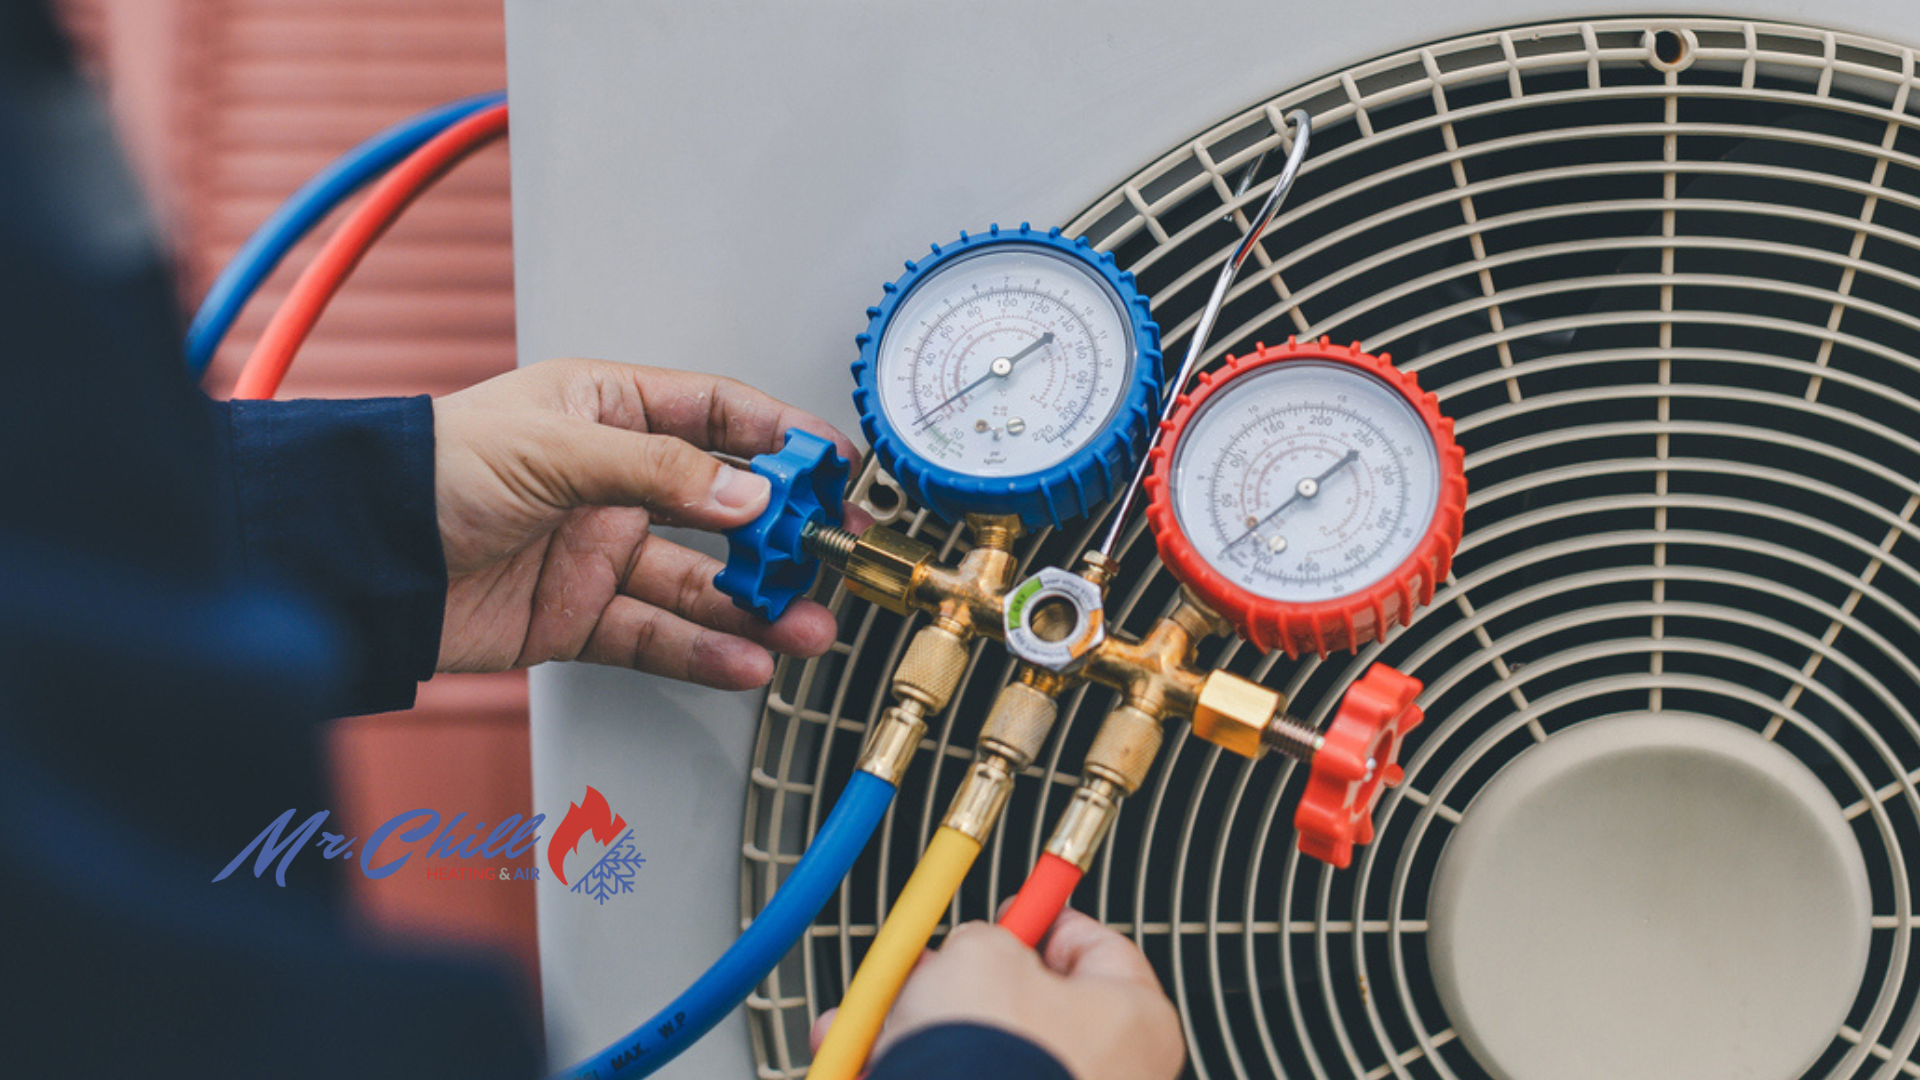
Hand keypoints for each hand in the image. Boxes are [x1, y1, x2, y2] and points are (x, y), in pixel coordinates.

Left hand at [430, 358, 865, 688]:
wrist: (355, 552)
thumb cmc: (430, 467)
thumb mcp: (556, 445)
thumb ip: (661, 470)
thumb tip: (747, 496)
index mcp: (609, 411)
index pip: (718, 417)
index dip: (780, 439)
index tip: (832, 464)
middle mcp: (613, 483)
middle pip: (721, 510)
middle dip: (782, 537)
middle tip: (832, 555)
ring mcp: (599, 553)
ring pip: (699, 584)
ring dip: (757, 607)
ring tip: (805, 626)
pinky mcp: (579, 618)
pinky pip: (657, 636)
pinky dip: (703, 652)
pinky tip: (744, 659)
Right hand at [811, 909, 1184, 1079]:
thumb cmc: (995, 1056)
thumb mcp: (980, 954)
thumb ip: (985, 939)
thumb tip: (973, 950)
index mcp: (1136, 1019)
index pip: (1098, 948)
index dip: (1046, 919)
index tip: (1012, 909)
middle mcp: (1117, 1072)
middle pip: (1034, 1007)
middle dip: (969, 986)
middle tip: (931, 970)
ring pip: (991, 1057)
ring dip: (927, 1034)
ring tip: (879, 1023)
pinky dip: (918, 1072)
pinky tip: (869, 1063)